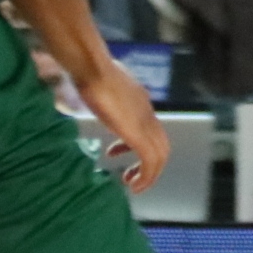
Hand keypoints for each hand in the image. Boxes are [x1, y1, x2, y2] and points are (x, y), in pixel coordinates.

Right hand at [79, 59, 168, 193]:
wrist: (93, 68)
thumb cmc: (91, 72)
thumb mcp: (101, 83)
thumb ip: (103, 90)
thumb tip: (90, 87)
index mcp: (140, 103)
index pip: (151, 129)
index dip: (140, 144)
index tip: (119, 153)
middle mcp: (148, 113)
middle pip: (162, 145)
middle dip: (150, 165)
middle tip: (132, 176)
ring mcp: (144, 123)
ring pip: (159, 155)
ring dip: (148, 174)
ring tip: (131, 183)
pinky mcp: (137, 133)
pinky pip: (149, 160)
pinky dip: (145, 176)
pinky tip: (132, 185)